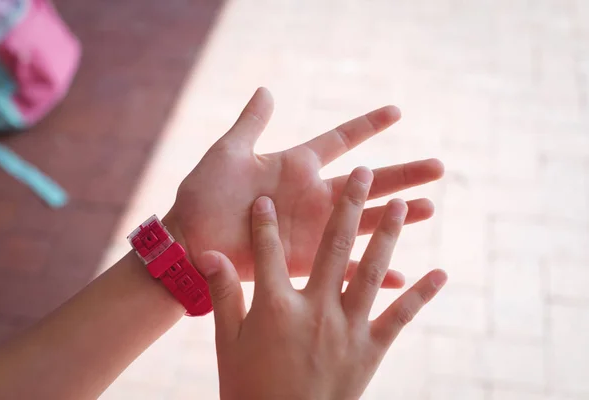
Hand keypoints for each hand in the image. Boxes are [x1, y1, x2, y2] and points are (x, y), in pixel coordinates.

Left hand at [166, 87, 442, 286]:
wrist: (190, 241)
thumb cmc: (203, 195)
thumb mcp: (228, 152)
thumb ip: (251, 123)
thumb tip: (267, 90)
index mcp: (297, 166)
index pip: (341, 140)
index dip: (369, 126)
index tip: (397, 111)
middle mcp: (313, 196)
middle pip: (368, 182)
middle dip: (402, 174)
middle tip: (437, 167)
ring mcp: (313, 229)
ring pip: (365, 221)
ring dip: (396, 218)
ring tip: (427, 208)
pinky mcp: (306, 261)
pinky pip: (345, 266)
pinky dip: (371, 271)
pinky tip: (400, 275)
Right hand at [199, 168, 447, 399]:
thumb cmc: (249, 389)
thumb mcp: (227, 343)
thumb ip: (222, 296)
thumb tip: (209, 256)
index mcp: (276, 307)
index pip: (268, 252)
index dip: (264, 222)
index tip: (265, 197)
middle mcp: (316, 310)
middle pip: (334, 246)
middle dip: (348, 204)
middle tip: (362, 171)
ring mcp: (348, 329)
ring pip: (372, 270)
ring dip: (390, 234)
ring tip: (405, 202)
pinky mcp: (371, 350)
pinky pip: (400, 317)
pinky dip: (420, 294)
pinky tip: (439, 273)